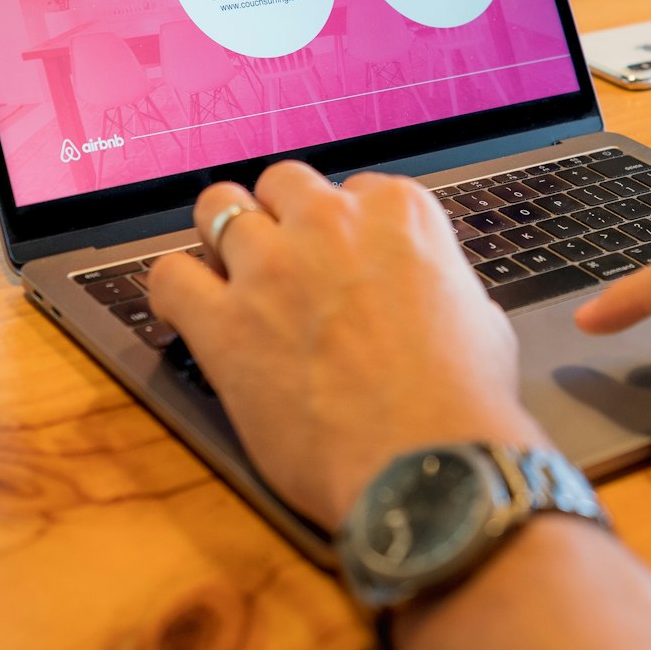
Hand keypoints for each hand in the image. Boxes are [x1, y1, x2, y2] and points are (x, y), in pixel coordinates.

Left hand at [148, 162, 543, 528]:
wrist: (433, 464)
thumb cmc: (465, 403)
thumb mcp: (482, 319)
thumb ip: (443, 287)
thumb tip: (443, 301)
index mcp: (399, 213)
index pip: (354, 190)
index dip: (343, 230)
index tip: (341, 260)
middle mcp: (330, 223)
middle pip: (281, 185)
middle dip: (279, 218)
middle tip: (284, 263)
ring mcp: (272, 268)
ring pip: (217, 208)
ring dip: (221, 240)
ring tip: (228, 278)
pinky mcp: (224, 322)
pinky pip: (168, 276)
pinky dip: (173, 290)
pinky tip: (185, 313)